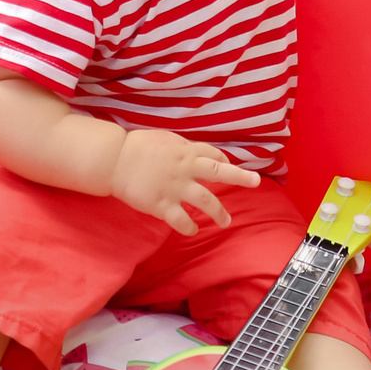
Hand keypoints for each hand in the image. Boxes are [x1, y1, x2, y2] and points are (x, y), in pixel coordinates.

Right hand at [111, 128, 257, 235]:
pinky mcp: (162, 204)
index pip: (213, 154)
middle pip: (219, 172)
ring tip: (226, 222)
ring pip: (205, 200)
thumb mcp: (164, 139)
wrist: (114, 160)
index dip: (223, 160)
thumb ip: (181, 147)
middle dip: (240, 177)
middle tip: (256, 182)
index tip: (226, 165)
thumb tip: (192, 152)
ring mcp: (175, 187)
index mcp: (186, 151)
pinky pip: (181, 220)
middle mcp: (186, 169)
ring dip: (218, 212)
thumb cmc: (136, 147)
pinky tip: (192, 230)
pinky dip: (189, 226)